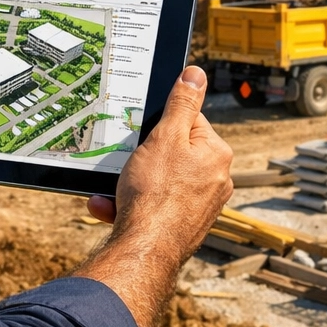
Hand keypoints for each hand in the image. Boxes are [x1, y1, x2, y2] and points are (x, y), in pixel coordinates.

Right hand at [106, 65, 232, 260]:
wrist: (143, 251)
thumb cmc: (156, 194)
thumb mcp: (165, 136)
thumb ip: (181, 104)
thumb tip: (196, 74)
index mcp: (216, 155)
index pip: (190, 122)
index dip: (162, 124)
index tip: (143, 132)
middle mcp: (214, 181)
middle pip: (172, 153)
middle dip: (142, 157)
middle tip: (125, 160)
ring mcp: (198, 207)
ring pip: (158, 182)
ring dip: (130, 182)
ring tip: (113, 188)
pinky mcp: (181, 226)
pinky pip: (152, 206)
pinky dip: (130, 204)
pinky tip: (111, 207)